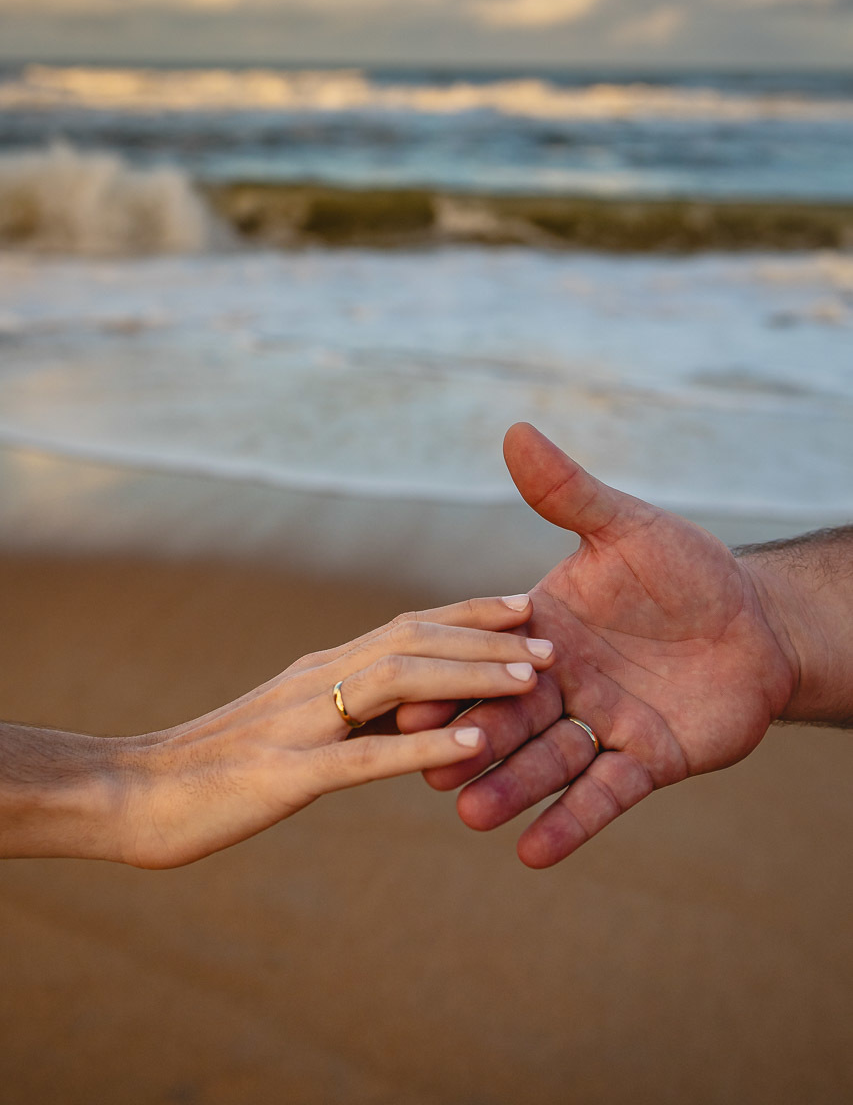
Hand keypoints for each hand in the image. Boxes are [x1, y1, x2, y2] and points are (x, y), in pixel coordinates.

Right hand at [115, 595, 552, 867]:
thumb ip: (339, 707)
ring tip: (533, 679)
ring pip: (400, 682)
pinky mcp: (289, 774)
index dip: (470, 613)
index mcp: (320, 668)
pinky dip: (426, 746)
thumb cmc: (213, 764)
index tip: (525, 604)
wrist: (132, 791)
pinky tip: (476, 746)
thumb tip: (398, 705)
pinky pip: (367, 756)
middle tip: (555, 640)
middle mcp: (317, 679)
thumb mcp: (287, 724)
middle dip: (489, 636)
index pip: (408, 625)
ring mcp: (303, 723)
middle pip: (414, 638)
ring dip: (471, 676)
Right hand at [399, 424, 798, 867]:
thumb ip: (569, 494)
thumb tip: (515, 430)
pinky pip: (604, 797)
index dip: (455, 675)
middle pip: (510, 716)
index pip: (489, 653)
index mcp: (546, 630)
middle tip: (427, 768)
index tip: (407, 694)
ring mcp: (601, 725)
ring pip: (548, 762)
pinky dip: (571, 823)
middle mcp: (562, 682)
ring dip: (511, 789)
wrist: (759, 622)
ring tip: (473, 814)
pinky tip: (534, 853)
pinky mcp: (644, 762)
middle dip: (472, 743)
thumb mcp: (627, 528)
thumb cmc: (689, 569)